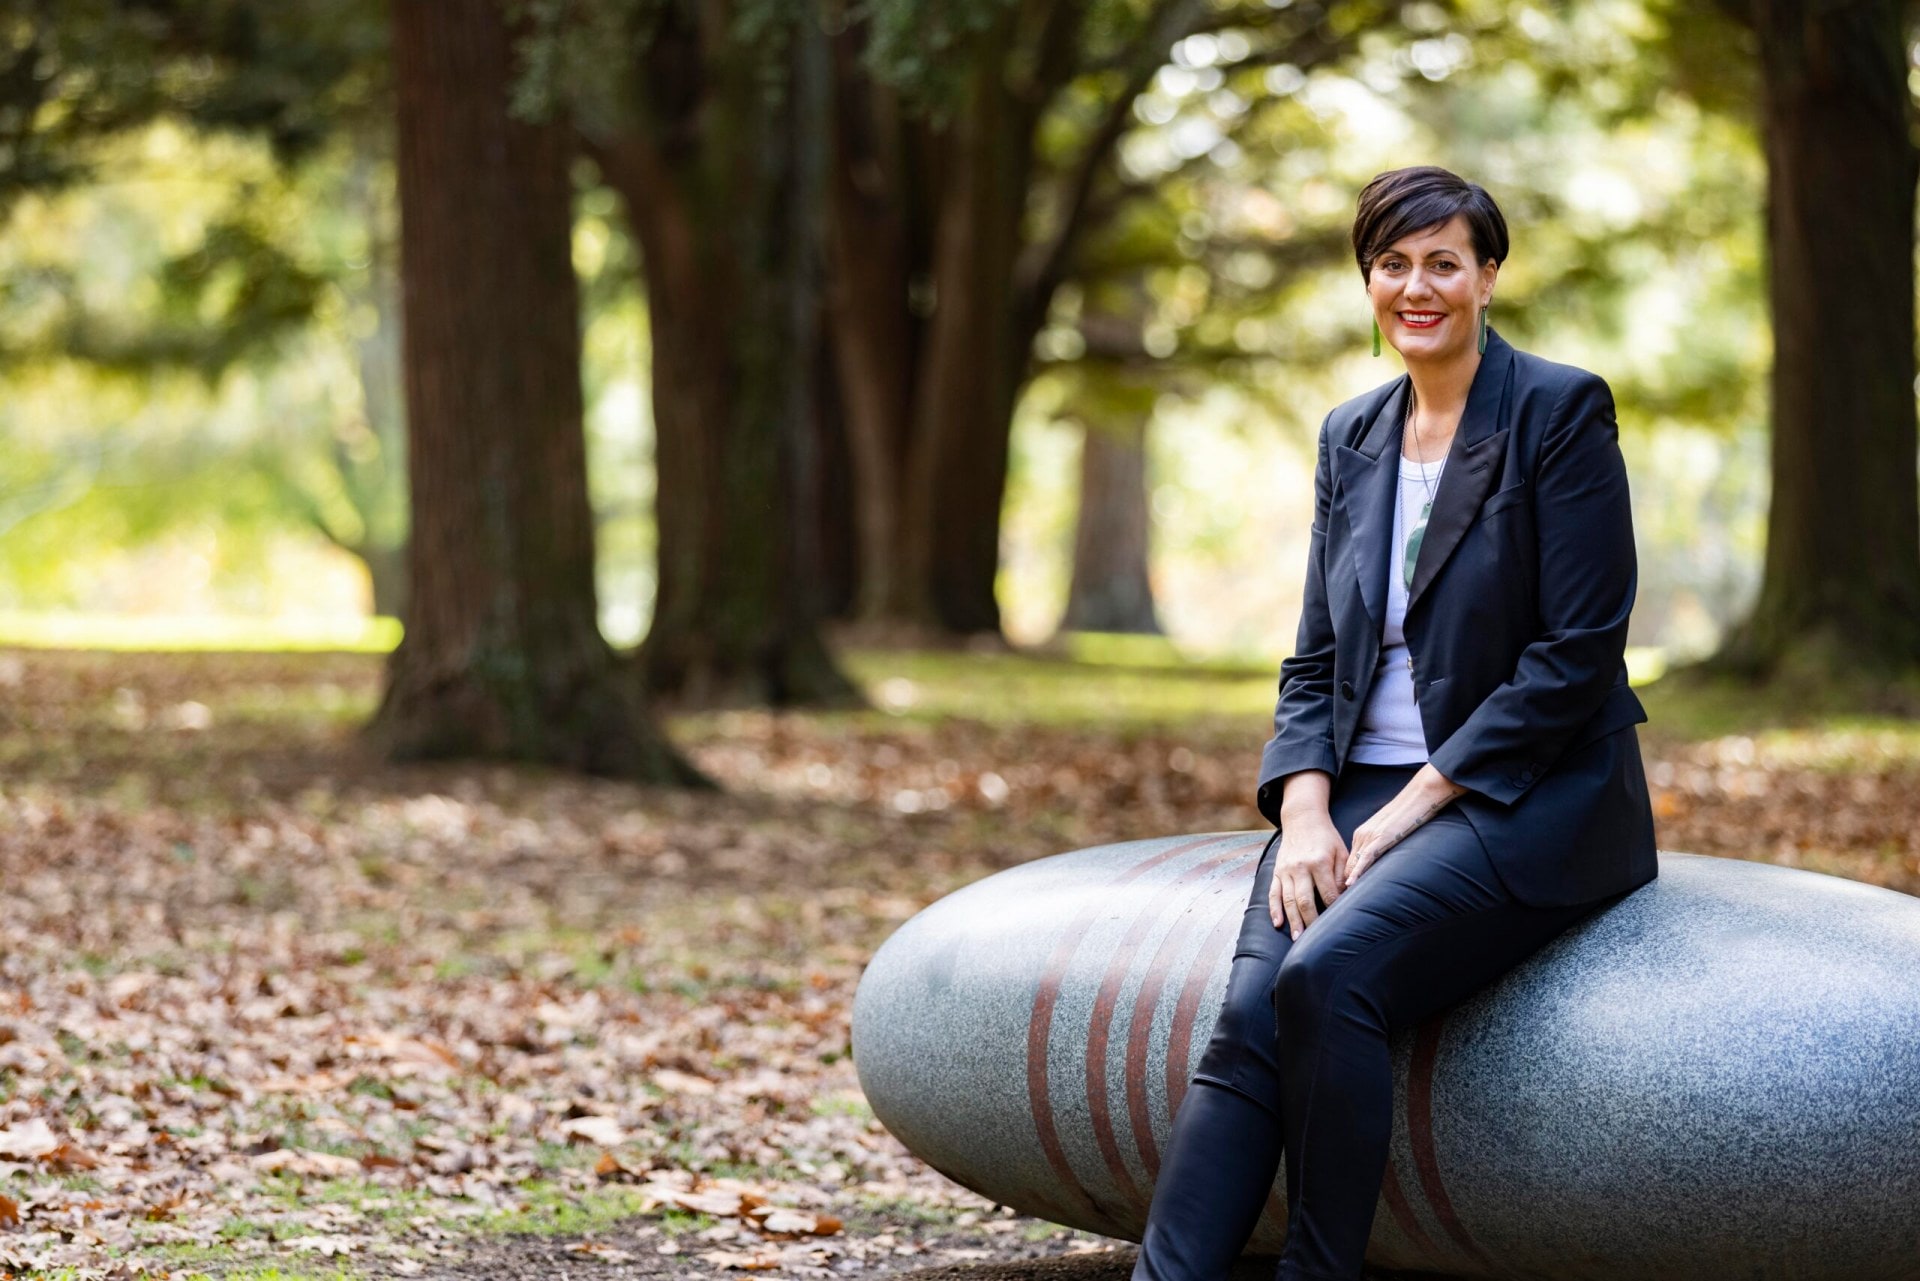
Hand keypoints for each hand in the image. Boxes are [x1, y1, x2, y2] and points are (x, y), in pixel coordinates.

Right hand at [1268, 812, 1348, 940]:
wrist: (1302, 819)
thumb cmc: (1326, 837)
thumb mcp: (1341, 851)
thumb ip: (1343, 873)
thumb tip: (1345, 896)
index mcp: (1319, 862)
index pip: (1327, 893)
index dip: (1333, 908)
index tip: (1338, 922)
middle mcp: (1300, 867)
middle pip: (1305, 900)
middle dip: (1310, 922)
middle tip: (1314, 941)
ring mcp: (1286, 870)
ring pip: (1288, 900)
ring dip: (1292, 921)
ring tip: (1297, 938)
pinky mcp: (1277, 871)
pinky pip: (1273, 893)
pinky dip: (1274, 909)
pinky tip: (1277, 923)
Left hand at [1342, 764, 1466, 887]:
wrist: (1418, 796)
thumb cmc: (1408, 813)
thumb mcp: (1389, 831)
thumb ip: (1381, 844)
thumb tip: (1378, 860)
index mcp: (1363, 834)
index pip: (1349, 860)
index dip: (1344, 877)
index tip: (1338, 893)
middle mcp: (1362, 835)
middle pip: (1347, 864)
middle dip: (1340, 882)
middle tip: (1333, 901)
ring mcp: (1370, 836)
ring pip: (1353, 863)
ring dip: (1346, 881)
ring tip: (1338, 899)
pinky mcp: (1381, 838)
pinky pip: (1365, 858)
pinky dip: (1357, 871)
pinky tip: (1351, 884)